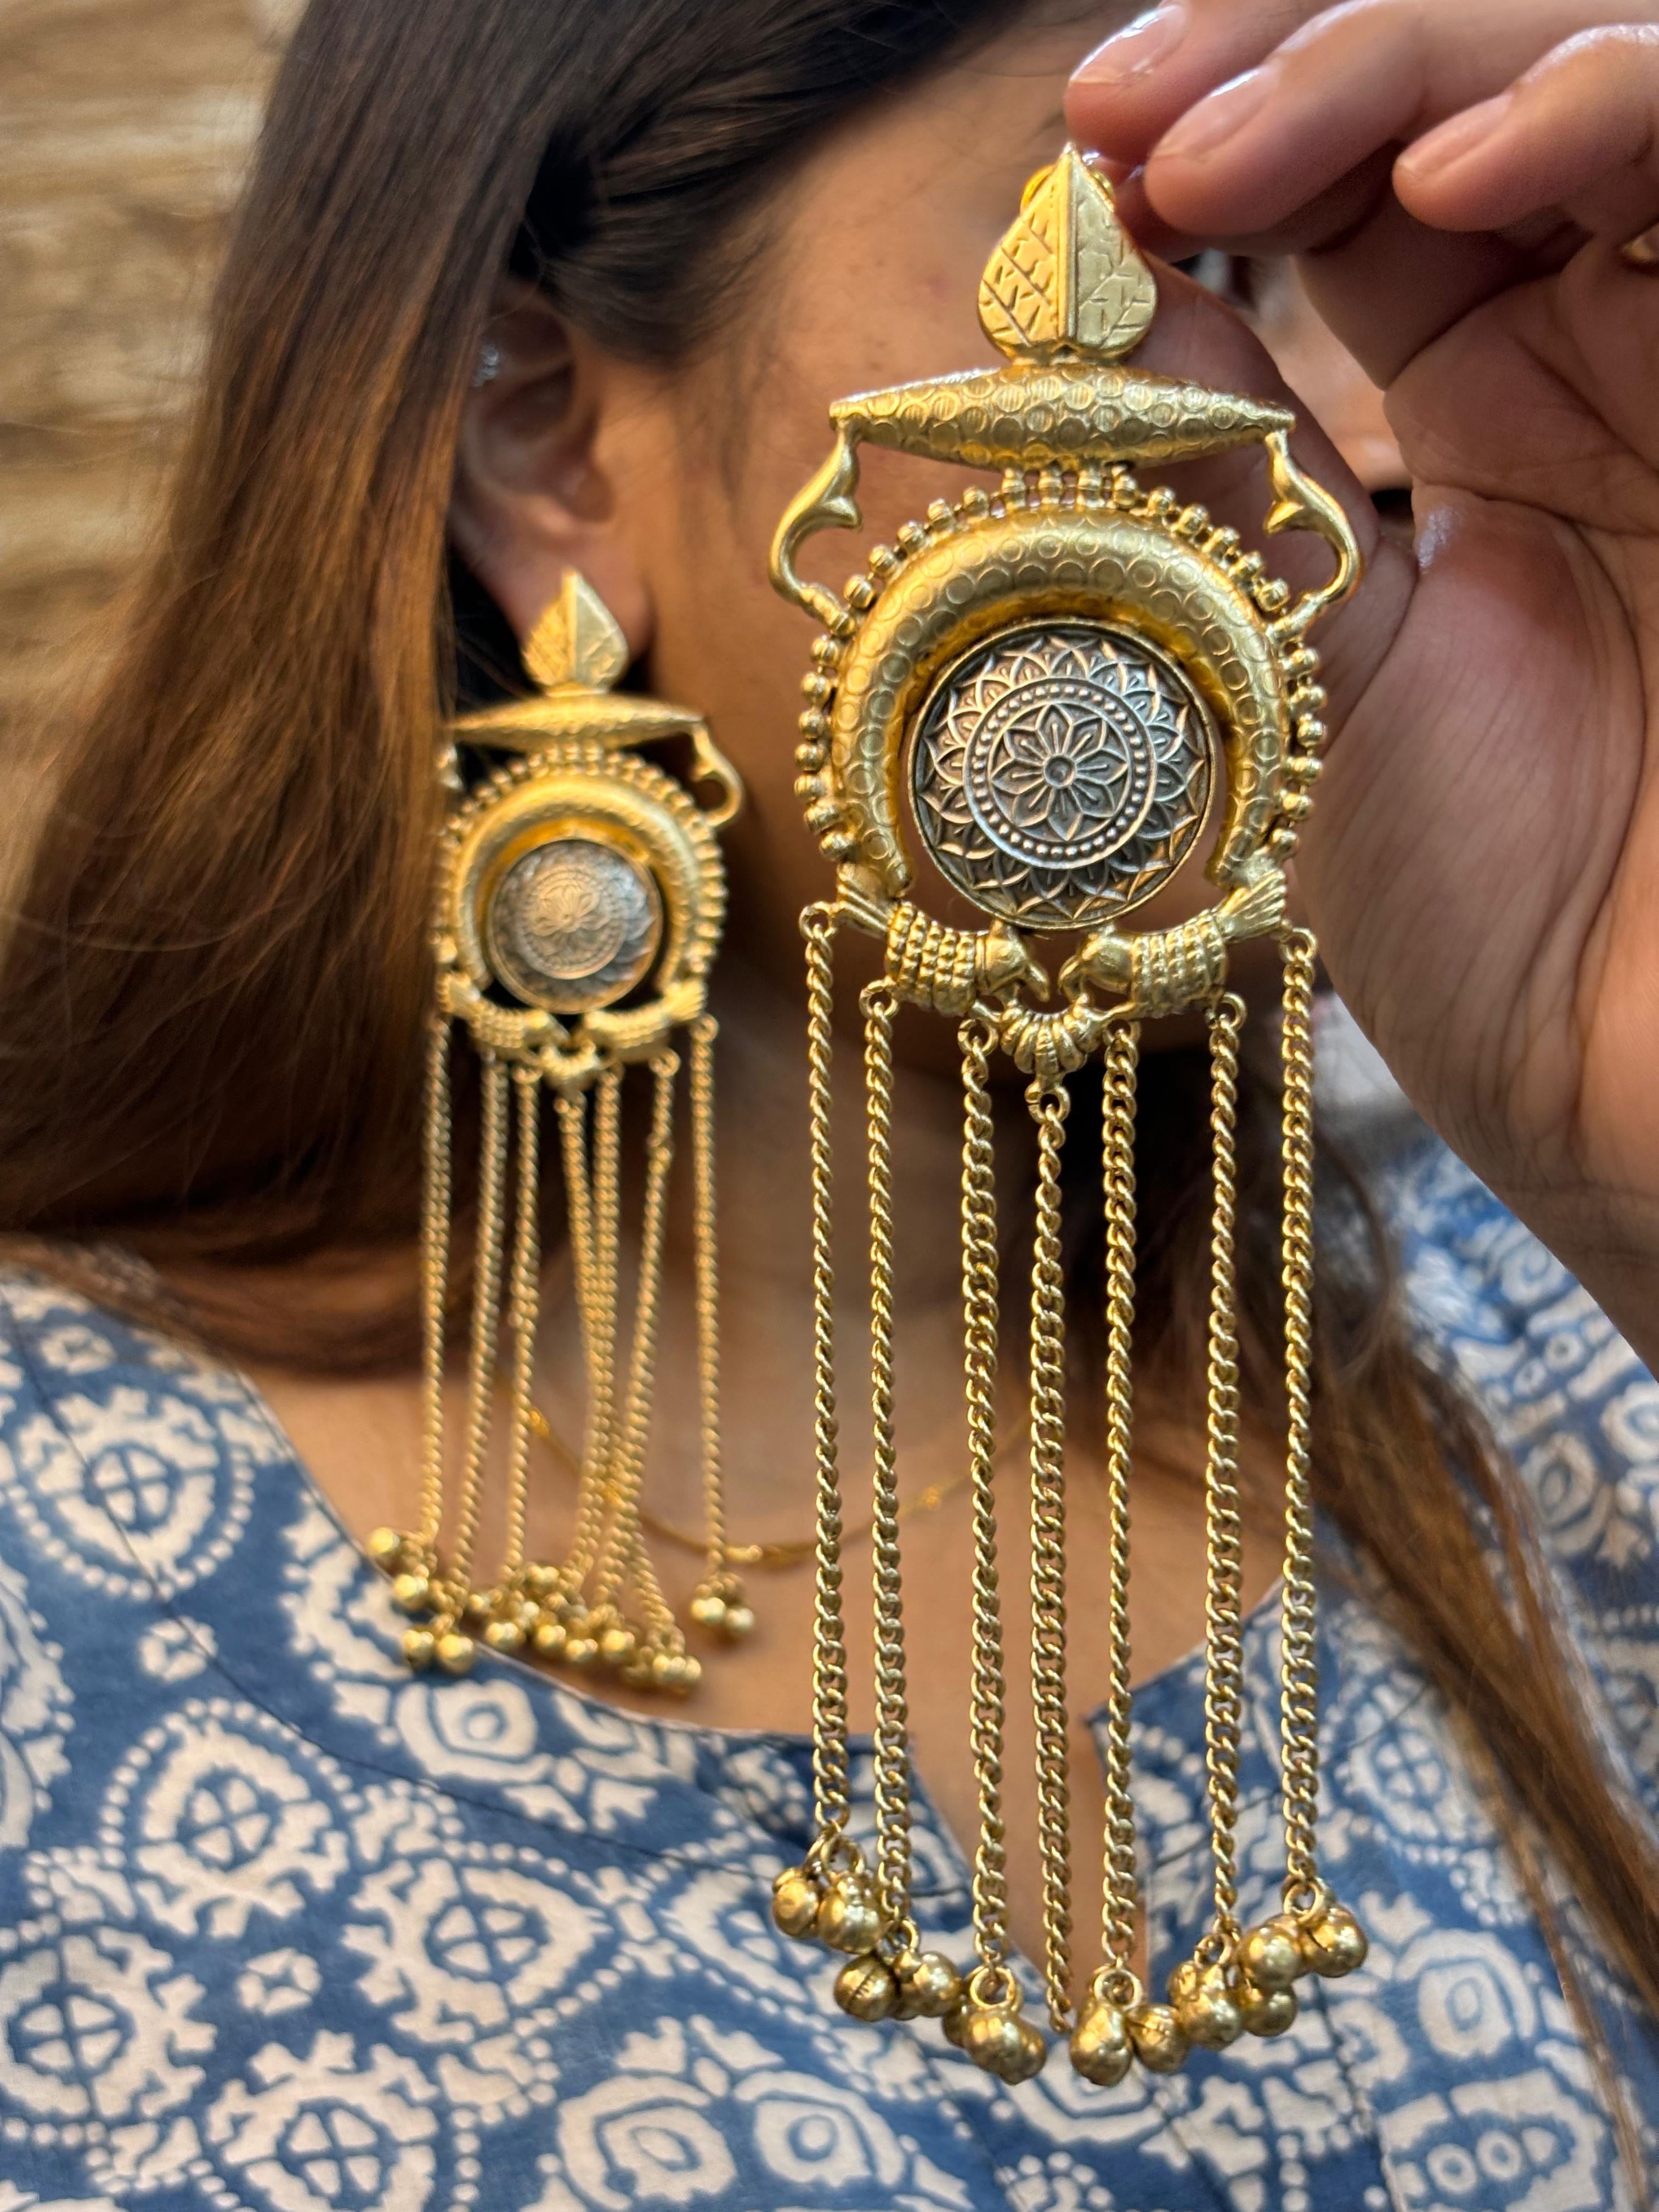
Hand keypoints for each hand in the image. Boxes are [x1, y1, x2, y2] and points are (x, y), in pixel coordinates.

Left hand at [1068, 3, 1658, 1357]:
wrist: (1634, 1078)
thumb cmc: (1487, 915)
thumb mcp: (1298, 671)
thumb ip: (1213, 468)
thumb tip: (1062, 284)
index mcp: (1479, 419)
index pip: (1356, 184)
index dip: (1224, 129)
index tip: (1084, 149)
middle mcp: (1603, 361)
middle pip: (1469, 95)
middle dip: (1301, 70)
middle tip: (1144, 121)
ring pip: (1611, 89)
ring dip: (1434, 67)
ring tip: (1260, 145)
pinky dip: (1614, 118)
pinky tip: (1471, 169)